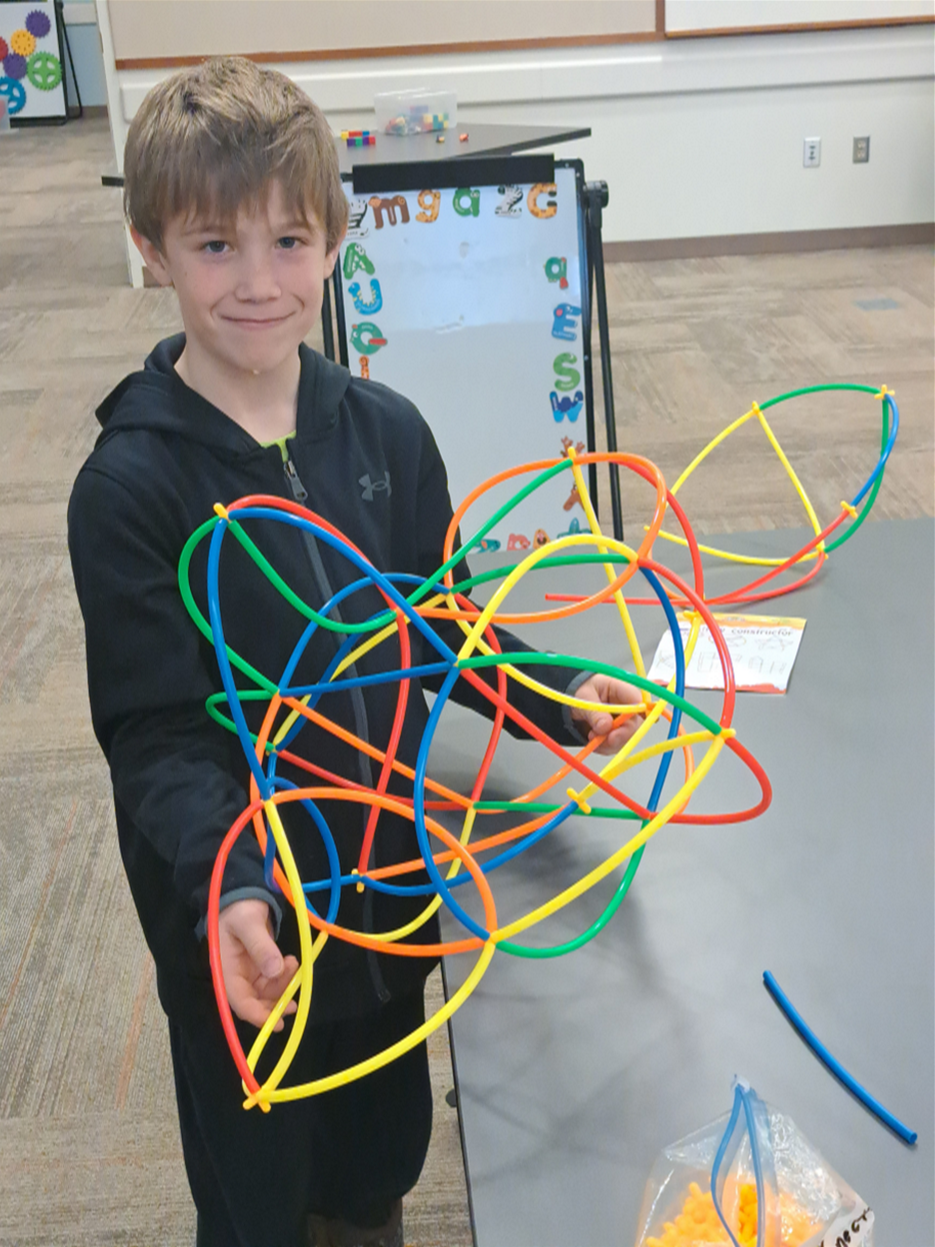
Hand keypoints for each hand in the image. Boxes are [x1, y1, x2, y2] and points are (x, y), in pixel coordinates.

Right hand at [217, 898, 298, 1031]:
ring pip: (265, 992)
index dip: (257, 1015)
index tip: (276, 1022)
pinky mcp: (257, 966)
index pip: (239, 1001)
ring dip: (282, 987)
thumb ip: (261, 946)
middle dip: (274, 1005)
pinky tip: (291, 963)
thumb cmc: (239, 908)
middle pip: (253, 1001)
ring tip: (294, 967)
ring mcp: (246, 972)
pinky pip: (271, 980)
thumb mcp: (249, 923)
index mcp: (224, 970)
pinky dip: (283, 976)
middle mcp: (234, 975)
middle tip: (294, 1003)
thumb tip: (275, 971)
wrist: (241, 894)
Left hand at [570, 673, 645, 754]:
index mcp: (623, 690)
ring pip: (627, 738)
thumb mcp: (584, 697)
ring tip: (592, 736)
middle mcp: (629, 706)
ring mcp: (625, 721)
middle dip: (621, 735)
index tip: (622, 726)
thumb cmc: (581, 690)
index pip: (638, 702)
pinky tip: (593, 741)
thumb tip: (605, 727)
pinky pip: (617, 745)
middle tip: (606, 739)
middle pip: (636, 724)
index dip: (634, 716)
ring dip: (609, 743)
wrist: (573, 699)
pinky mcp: (618, 734)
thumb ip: (594, 712)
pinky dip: (605, 747)